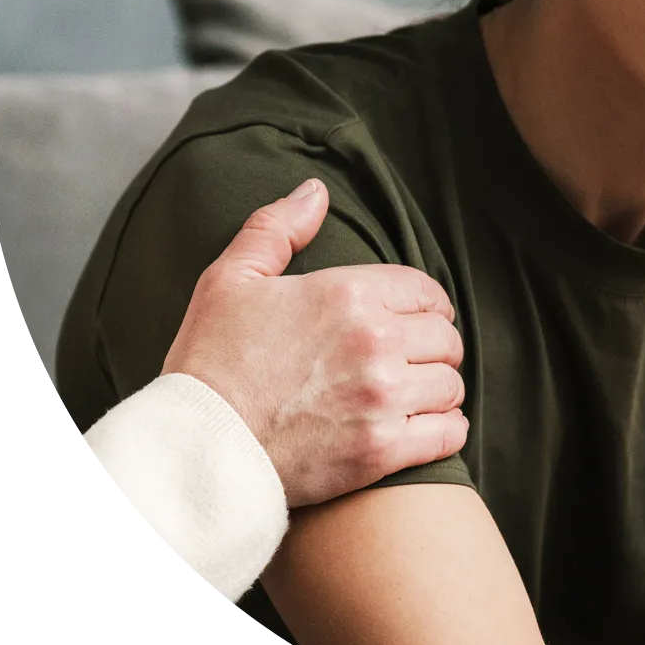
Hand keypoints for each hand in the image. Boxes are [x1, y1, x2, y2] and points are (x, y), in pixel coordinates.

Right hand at [161, 179, 467, 507]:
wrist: (193, 452)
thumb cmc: (209, 364)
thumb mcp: (230, 280)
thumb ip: (277, 227)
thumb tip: (316, 191)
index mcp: (347, 293)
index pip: (426, 290)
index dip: (424, 305)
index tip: (414, 320)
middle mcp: (375, 340)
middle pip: (444, 338)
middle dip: (433, 347)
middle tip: (413, 360)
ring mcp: (383, 397)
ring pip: (450, 384)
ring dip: (438, 389)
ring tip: (416, 395)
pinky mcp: (382, 450)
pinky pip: (448, 433)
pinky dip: (445, 431)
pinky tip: (425, 429)